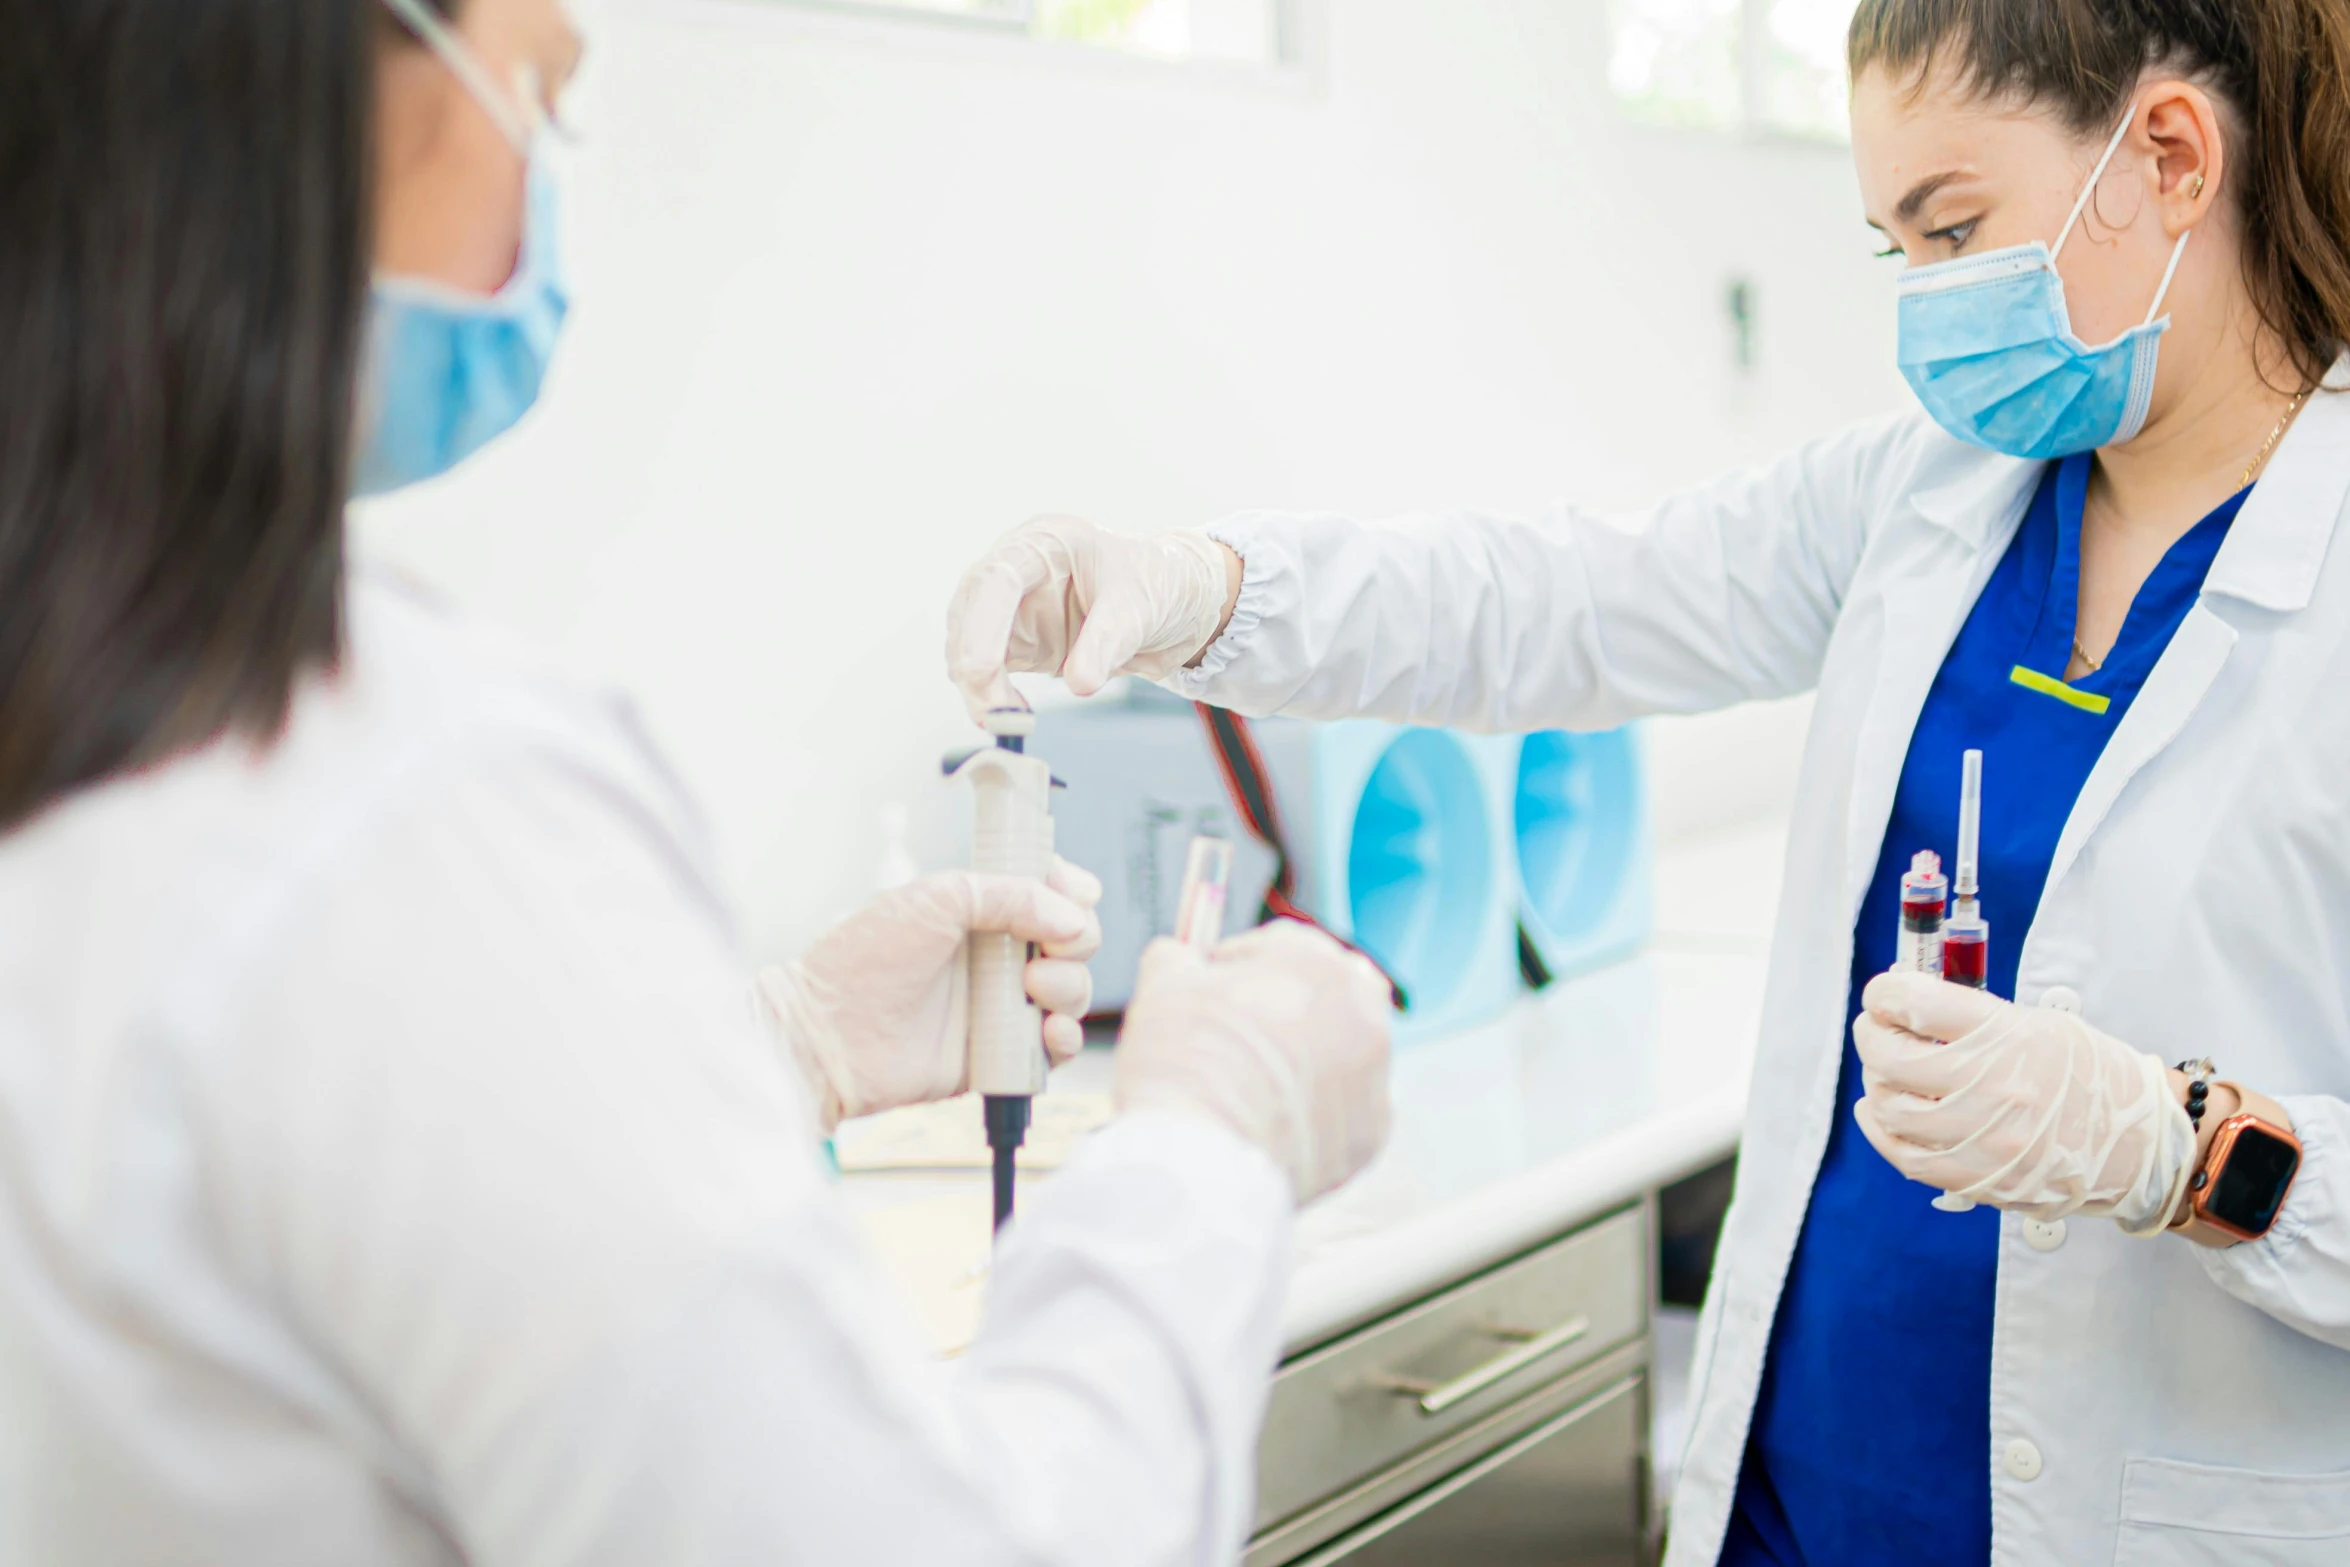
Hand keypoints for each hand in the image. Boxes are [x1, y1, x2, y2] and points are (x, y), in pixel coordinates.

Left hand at [757, 860, 1102, 1132]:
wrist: (832, 1034)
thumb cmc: (867, 960)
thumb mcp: (938, 898)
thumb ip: (1011, 895)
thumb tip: (1072, 916)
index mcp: (982, 912)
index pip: (1050, 894)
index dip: (1072, 891)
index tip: (1073, 892)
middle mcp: (997, 957)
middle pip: (1075, 942)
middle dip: (1079, 941)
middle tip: (1050, 947)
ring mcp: (1001, 1006)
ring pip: (1072, 992)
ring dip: (1071, 987)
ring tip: (1034, 990)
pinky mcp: (1000, 1054)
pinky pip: (1055, 1048)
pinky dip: (1065, 1038)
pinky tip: (1047, 1032)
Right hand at [944, 515, 1239, 721]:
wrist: (1174, 601)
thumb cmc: (1155, 582)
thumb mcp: (1139, 607)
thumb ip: (1107, 643)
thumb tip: (1079, 684)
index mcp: (1045, 543)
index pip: (997, 579)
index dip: (980, 626)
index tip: (977, 672)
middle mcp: (1018, 570)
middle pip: (971, 613)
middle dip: (974, 665)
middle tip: (994, 714)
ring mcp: (1012, 607)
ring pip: (970, 646)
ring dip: (979, 687)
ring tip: (1006, 722)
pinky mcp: (1018, 641)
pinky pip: (990, 671)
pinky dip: (993, 697)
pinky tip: (1012, 717)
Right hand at [1114, 920, 1392, 1202]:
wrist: (1202, 1163)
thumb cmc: (1184, 1064)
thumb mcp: (1163, 985)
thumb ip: (1178, 957)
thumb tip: (1177, 957)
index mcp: (1317, 963)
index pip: (1280, 946)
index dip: (1238, 965)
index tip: (1210, 987)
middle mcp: (1361, 1014)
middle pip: (1325, 995)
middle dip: (1286, 1007)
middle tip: (1239, 1035)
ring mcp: (1374, 1078)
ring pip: (1341, 1054)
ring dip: (1306, 1060)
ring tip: (1252, 1088)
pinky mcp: (1369, 1136)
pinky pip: (1344, 1112)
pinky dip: (1316, 1115)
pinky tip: (1272, 1126)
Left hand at [1852, 973, 2192, 1226]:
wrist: (2142, 1145)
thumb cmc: (2091, 1077)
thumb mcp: (2040, 1025)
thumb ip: (1972, 1018)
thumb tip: (1908, 1005)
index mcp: (2009, 1038)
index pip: (1917, 1005)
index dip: (1884, 995)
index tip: (1882, 996)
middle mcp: (1994, 1088)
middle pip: (1891, 1059)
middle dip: (1871, 1038)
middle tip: (1876, 1030)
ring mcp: (1986, 1140)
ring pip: (1891, 1110)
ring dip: (1876, 1085)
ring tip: (1885, 1073)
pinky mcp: (1981, 1178)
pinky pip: (1907, 1158)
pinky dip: (1881, 1132)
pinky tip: (1878, 1112)